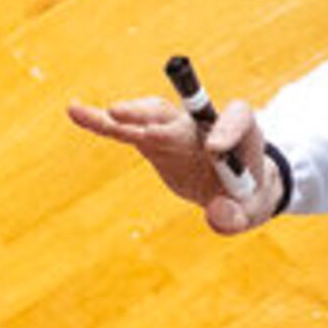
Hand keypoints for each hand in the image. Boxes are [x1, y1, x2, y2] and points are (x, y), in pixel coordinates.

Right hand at [69, 94, 280, 234]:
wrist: (235, 186)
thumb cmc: (247, 196)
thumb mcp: (251, 212)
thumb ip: (235, 216)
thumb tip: (216, 215)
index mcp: (242, 134)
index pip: (237, 118)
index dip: (227, 129)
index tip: (216, 148)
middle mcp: (206, 124)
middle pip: (185, 116)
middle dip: (167, 125)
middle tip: (150, 134)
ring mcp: (177, 128)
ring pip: (153, 116)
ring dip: (133, 116)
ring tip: (110, 115)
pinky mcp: (153, 141)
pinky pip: (126, 130)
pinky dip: (102, 122)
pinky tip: (76, 111)